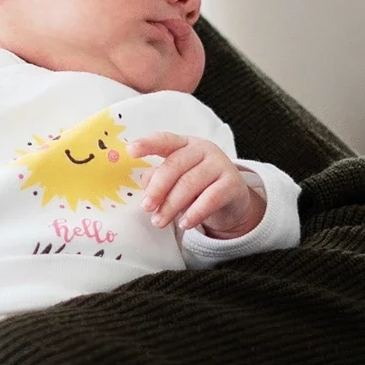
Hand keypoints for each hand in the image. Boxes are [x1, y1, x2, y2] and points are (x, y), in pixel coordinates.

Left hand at [129, 133, 264, 236]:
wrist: (232, 200)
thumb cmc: (198, 187)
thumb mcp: (176, 181)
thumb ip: (159, 179)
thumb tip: (145, 183)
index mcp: (185, 144)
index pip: (165, 140)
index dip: (147, 144)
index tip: (130, 151)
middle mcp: (203, 149)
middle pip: (175, 165)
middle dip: (157, 188)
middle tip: (146, 207)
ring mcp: (220, 164)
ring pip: (190, 183)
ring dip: (171, 205)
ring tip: (159, 222)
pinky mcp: (233, 184)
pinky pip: (210, 198)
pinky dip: (195, 213)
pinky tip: (184, 224)